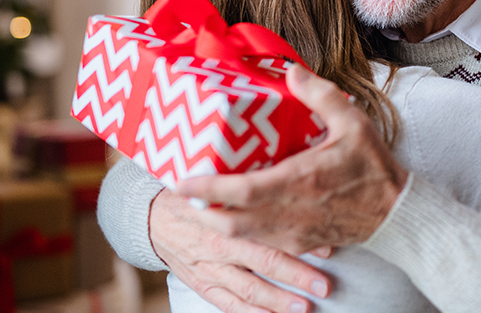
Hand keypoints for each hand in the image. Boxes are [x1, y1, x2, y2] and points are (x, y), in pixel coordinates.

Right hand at [150, 188, 331, 312]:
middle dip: (295, 275)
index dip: (297, 240)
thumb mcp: (222, 183)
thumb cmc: (199, 196)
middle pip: (262, 261)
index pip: (267, 228)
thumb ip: (256, 187)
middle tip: (324, 285)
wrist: (154, 218)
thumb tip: (298, 181)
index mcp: (227, 215)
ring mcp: (210, 268)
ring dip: (277, 301)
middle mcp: (219, 244)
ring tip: (303, 308)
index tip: (327, 248)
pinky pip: (228, 305)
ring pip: (248, 289)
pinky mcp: (202, 285)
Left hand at [177, 64, 408, 254]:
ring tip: (201, 203)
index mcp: (299, 181)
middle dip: (200, 210)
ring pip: (242, 237)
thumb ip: (321, 95)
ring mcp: (294, 232)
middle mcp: (290, 212)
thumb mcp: (353, 123)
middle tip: (181, 192)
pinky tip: (236, 217)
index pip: (240, 192)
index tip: (180, 180)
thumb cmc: (374, 168)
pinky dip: (241, 233)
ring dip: (217, 223)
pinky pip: (261, 243)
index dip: (206, 189)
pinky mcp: (300, 242)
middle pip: (230, 222)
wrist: (396, 213)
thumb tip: (292, 71)